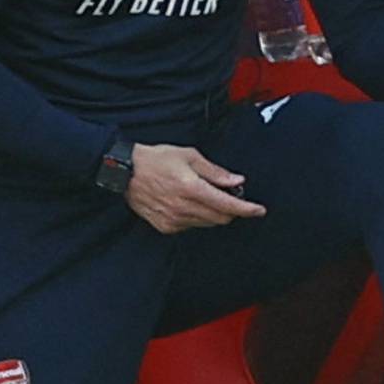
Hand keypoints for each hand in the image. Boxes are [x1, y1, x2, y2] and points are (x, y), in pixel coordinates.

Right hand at [122, 144, 266, 233]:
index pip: (227, 205)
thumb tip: (236, 180)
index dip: (247, 209)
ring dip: (214, 212)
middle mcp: (184, 207)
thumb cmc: (156, 160)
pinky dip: (197, 216)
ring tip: (204, 194)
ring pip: (207, 223)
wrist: (124, 173)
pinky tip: (187, 202)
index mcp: (192, 188)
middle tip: (229, 194)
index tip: (259, 210)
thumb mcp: (189, 156)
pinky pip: (191, 226)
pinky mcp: (165, 227)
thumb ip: (215, 171)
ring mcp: (174, 220)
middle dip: (231, 209)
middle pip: (221, 217)